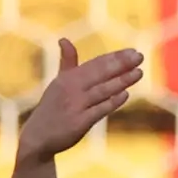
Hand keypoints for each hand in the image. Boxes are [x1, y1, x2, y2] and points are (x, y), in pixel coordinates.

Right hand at [19, 37, 143, 162]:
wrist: (38, 137)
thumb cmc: (52, 108)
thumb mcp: (58, 83)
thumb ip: (67, 62)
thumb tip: (64, 39)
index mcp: (67, 78)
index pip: (94, 63)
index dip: (114, 57)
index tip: (132, 51)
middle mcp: (70, 89)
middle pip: (100, 73)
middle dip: (121, 64)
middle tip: (139, 56)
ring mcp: (75, 106)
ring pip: (103, 90)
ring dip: (122, 81)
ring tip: (139, 72)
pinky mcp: (79, 122)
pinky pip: (99, 109)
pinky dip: (113, 102)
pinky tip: (125, 94)